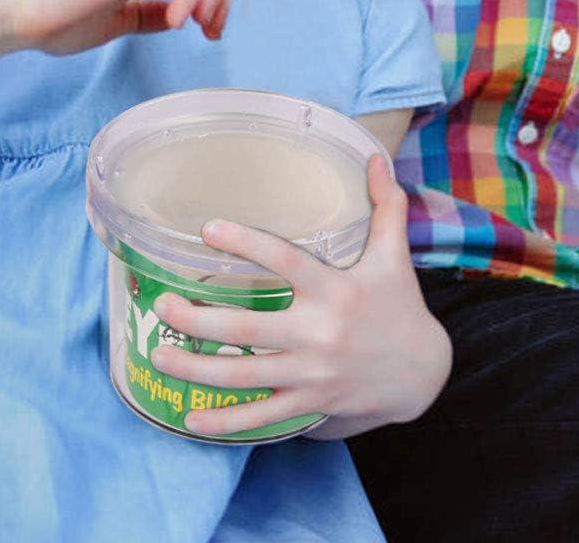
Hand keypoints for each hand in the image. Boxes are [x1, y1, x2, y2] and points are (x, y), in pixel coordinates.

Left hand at [150, 155, 451, 437]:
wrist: (423, 374)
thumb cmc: (400, 305)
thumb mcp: (394, 255)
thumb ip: (385, 203)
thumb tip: (374, 155)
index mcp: (335, 290)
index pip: (284, 261)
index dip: (245, 243)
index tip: (207, 229)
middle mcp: (320, 333)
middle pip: (248, 328)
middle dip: (197, 319)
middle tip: (161, 303)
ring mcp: (312, 375)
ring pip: (244, 375)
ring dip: (195, 369)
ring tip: (156, 353)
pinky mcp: (311, 404)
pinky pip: (262, 418)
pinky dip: (225, 423)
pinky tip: (190, 420)